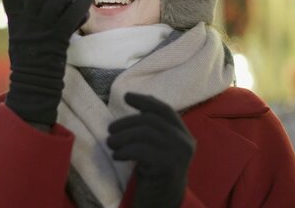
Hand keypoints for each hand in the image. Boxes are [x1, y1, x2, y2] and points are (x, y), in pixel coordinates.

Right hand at [2, 0, 91, 125]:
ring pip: (58, 1)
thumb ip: (28, 12)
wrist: (35, 80)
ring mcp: (43, 31)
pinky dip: (81, 6)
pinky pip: (72, 17)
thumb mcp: (21, 31)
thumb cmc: (30, 51)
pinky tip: (85, 1)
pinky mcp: (59, 39)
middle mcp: (28, 23)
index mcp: (15, 20)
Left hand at [107, 93, 195, 207]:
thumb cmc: (154, 172)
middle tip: (110, 130)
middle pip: (151, 120)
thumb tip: (136, 102)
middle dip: (127, 122)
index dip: (145, 101)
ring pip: (145, 133)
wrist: (161, 202)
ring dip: (122, 137)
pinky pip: (141, 150)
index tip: (126, 97)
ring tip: (111, 144)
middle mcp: (185, 142)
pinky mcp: (167, 166)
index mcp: (183, 134)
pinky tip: (117, 156)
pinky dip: (125, 150)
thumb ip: (152, 127)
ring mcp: (178, 154)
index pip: (164, 110)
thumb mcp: (156, 146)